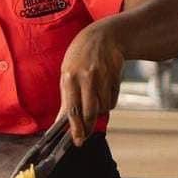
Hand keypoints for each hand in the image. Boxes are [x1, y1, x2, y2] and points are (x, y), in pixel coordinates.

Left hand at [58, 21, 123, 146]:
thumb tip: (62, 122)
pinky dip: (108, 102)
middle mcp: (86, 78)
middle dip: (88, 127)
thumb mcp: (67, 73)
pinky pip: (112, 101)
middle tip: (85, 135)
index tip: (77, 141)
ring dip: (99, 112)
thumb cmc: (79, 58)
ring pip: (103, 108)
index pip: (72, 109)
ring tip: (93, 100)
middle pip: (90, 112)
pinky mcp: (115, 78)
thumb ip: (66, 97)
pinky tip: (103, 91)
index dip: (75, 127)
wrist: (103, 37)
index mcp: (69, 77)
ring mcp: (102, 77)